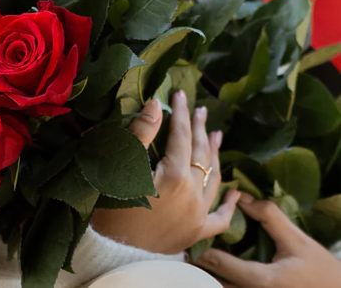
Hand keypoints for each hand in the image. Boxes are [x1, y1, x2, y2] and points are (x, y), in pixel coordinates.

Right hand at [90, 90, 240, 254]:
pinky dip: (228, 204)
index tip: (180, 92)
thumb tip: (157, 104)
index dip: (180, 112)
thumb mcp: (120, 167)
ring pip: (214, 179)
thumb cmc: (110, 209)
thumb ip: (141, 134)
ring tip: (217, 135)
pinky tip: (235, 193)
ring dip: (215, 155)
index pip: (181, 135)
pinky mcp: (196, 233)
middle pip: (200, 153)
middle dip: (200, 128)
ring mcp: (198, 215)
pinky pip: (220, 218)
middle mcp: (193, 194)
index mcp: (175, 175)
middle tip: (201, 109)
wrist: (113, 253)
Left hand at [197, 192, 340, 287]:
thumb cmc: (321, 271)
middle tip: (190, 238)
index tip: (192, 227)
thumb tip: (241, 196)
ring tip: (199, 249)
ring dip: (206, 270)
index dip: (201, 244)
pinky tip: (218, 263)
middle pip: (209, 279)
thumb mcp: (297, 241)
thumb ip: (268, 216)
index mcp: (260, 280)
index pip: (217, 262)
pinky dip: (219, 277)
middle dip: (198, 259)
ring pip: (217, 286)